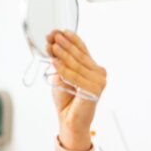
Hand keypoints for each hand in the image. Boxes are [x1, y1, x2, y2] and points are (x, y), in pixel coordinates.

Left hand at [46, 30, 106, 150]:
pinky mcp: (96, 89)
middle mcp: (98, 72)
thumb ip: (60, 62)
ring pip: (76, 65)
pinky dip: (64, 69)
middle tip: (52, 35)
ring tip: (51, 46)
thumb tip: (52, 45)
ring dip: (62, 54)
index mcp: (92, 67)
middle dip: (64, 44)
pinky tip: (55, 61)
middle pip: (78, 55)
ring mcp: (99, 80)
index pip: (82, 49)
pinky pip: (75, 77)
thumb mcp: (60, 76)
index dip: (71, 39)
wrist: (69, 119)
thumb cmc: (66, 99)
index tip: (59, 31)